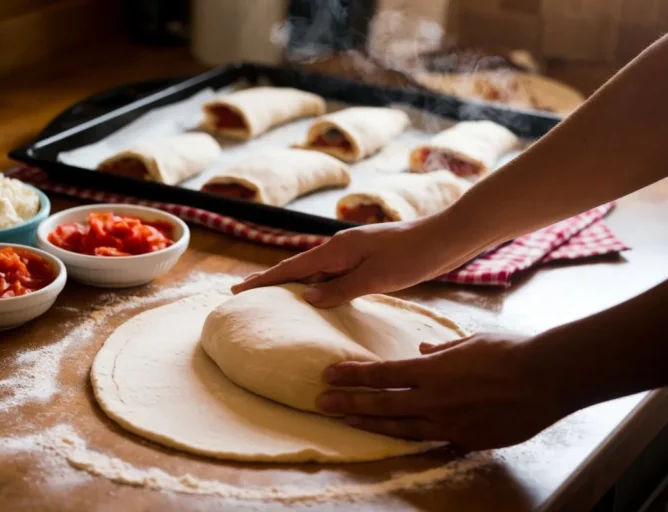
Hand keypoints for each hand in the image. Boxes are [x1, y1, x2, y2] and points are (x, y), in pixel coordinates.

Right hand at [232, 210, 482, 307]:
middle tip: (245, 294)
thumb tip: (307, 297)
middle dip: (272, 281)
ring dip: (294, 284)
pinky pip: (333, 275)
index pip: (291, 268)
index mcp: (337, 249)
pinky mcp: (367, 260)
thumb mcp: (376, 277)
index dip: (264, 280)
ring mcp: (353, 253)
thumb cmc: (413, 256)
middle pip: (298, 267)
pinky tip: (317, 296)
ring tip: (274, 299)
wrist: (446, 238)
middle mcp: (340, 248)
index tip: (237, 290)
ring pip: (316, 272)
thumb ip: (340, 288)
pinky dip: (318, 285)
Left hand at [317, 333, 569, 450]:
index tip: (330, 373)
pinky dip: (409, 437)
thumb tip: (421, 349)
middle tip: (322, 401)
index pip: (382, 373)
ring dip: (369, 424)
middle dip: (348, 402)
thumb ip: (441, 349)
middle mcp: (434, 399)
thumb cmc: (509, 352)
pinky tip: (393, 436)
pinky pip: (430, 439)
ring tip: (345, 421)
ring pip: (399, 427)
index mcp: (433, 370)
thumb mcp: (470, 341)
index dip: (354, 374)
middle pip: (381, 403)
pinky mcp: (466, 440)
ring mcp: (449, 423)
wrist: (547, 379)